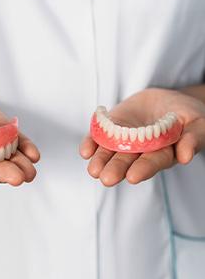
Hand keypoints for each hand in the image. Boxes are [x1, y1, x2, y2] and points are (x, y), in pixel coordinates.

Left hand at [80, 88, 204, 185]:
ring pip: (110, 152)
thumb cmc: (185, 114)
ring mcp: (123, 140)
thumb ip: (194, 138)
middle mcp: (139, 151)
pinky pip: (99, 137)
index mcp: (161, 153)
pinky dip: (91, 143)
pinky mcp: (111, 128)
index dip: (143, 169)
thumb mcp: (197, 123)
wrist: (164, 100)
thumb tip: (186, 156)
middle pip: (127, 161)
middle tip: (106, 178)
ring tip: (94, 170)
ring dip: (100, 160)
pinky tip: (85, 151)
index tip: (133, 176)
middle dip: (117, 169)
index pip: (152, 163)